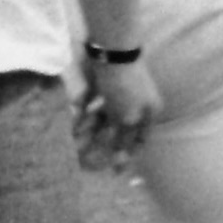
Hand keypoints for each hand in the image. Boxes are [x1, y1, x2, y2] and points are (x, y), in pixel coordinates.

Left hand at [75, 53, 160, 173]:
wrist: (111, 49)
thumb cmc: (124, 86)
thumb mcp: (125, 117)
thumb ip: (123, 139)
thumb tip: (122, 161)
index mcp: (149, 111)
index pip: (139, 140)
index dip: (127, 156)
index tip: (113, 173)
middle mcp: (136, 102)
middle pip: (118, 128)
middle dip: (100, 141)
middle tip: (83, 155)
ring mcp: (120, 90)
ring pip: (103, 114)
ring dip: (89, 125)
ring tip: (73, 135)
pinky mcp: (104, 80)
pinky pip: (93, 99)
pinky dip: (84, 106)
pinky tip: (73, 111)